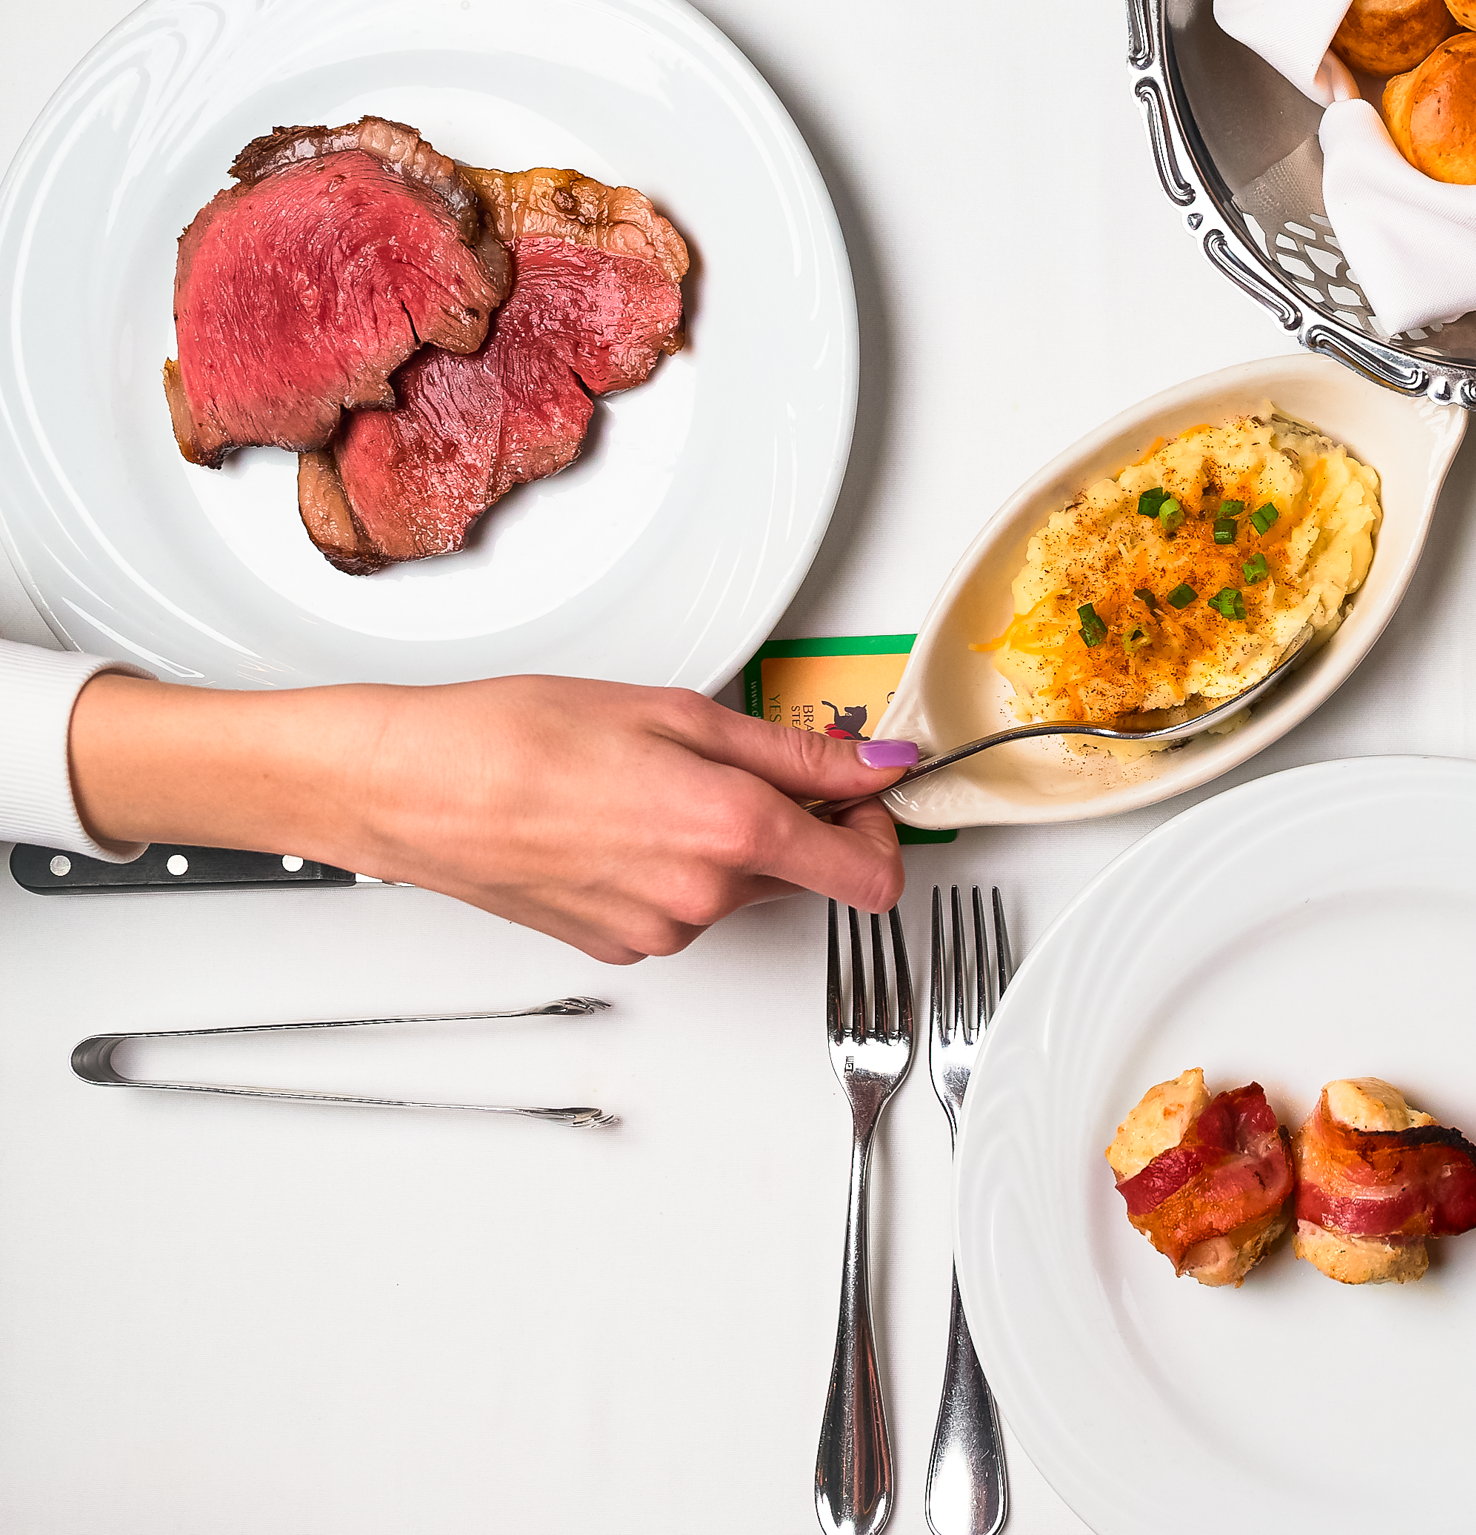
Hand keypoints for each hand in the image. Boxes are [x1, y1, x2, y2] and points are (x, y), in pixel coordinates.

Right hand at [69, 673, 912, 964]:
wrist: (407, 789)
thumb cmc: (517, 737)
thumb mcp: (677, 714)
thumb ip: (796, 749)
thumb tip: (878, 762)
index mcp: (732, 834)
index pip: (873, 873)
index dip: (884, 827)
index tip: (867, 789)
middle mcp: (704, 900)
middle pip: (806, 870)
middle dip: (796, 817)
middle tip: (735, 757)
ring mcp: (661, 931)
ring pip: (742, 885)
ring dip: (730, 839)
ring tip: (654, 779)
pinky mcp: (621, 945)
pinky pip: (686, 904)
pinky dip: (676, 862)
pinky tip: (621, 817)